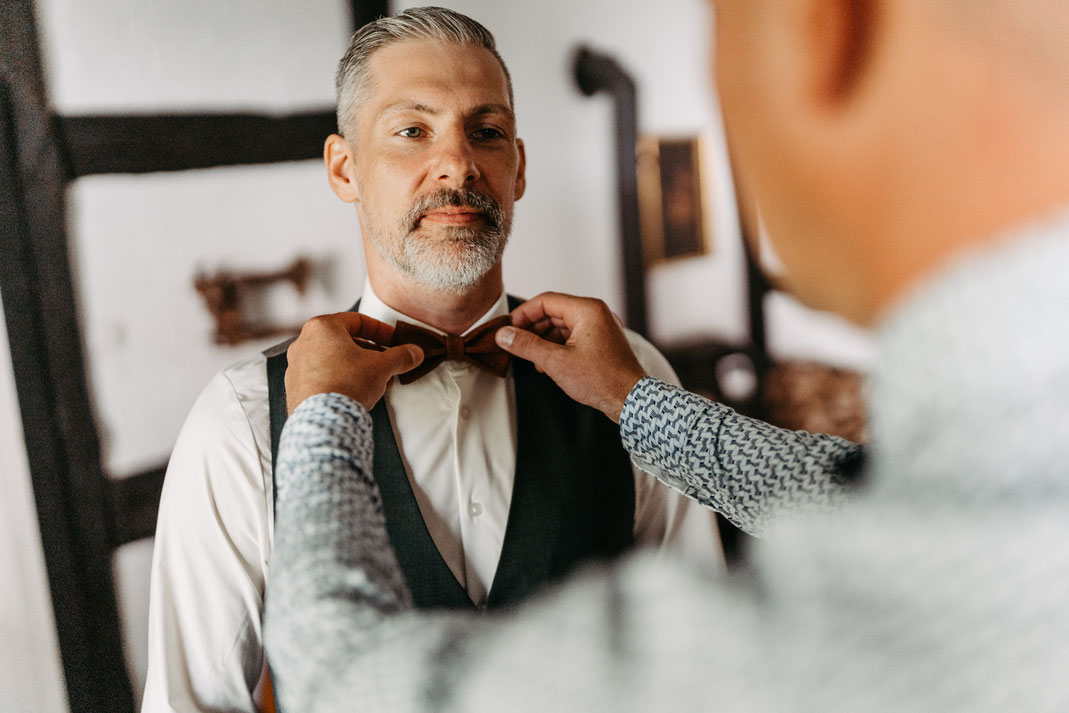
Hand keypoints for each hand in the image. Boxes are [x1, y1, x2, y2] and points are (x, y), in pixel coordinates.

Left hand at [285, 313, 423, 414]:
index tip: (394, 340)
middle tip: (388, 362)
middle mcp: (304, 342)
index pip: (357, 320)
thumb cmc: (346, 384)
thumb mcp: (382, 366)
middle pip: (344, 340)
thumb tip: (415, 353)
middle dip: (370, 352)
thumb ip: (400, 356)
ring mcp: (296, 365)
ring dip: (357, 367)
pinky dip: (341, 379)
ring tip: (377, 381)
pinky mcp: (295, 387)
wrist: (322, 419)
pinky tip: (358, 392)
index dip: (381, 330)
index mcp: (322, 327)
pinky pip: (323, 376)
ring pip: (334, 359)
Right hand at [494, 292, 646, 422]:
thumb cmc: (601, 379)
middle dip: (532, 329)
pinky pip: (573, 337)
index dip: (523, 315)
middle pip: (553, 312)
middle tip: (514, 344)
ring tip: (531, 358)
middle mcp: (596, 313)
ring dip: (544, 340)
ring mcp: (600, 328)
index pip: (545, 301)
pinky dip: (558, 347)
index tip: (508, 329)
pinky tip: (548, 364)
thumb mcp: (556, 362)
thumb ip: (527, 345)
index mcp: (587, 310)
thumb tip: (504, 335)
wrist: (631, 400)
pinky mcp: (602, 343)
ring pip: (562, 326)